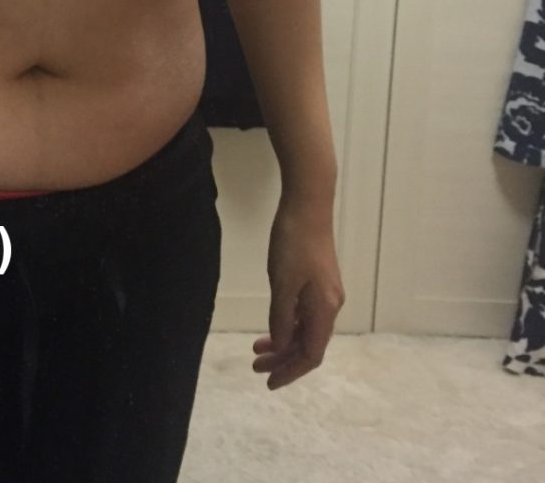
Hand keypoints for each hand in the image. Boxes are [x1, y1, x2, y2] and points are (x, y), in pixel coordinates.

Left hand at [252, 194, 345, 389]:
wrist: (308, 205)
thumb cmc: (293, 243)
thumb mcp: (282, 282)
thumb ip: (282, 317)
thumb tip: (282, 345)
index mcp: (324, 309)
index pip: (311, 354)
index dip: (290, 371)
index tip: (268, 381)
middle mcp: (330, 305)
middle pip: (309, 344)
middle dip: (283, 359)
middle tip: (255, 365)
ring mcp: (326, 292)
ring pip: (306, 329)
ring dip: (283, 341)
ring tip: (257, 347)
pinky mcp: (319, 280)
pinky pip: (305, 313)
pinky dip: (288, 323)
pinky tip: (273, 324)